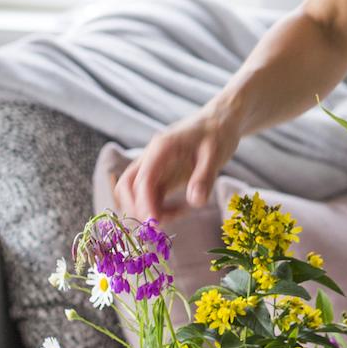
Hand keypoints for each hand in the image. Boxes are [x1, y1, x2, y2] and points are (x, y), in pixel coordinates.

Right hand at [114, 110, 238, 219]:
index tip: (156, 224)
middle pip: (126, 186)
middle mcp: (151, 158)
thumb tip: (195, 202)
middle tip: (160, 227)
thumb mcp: (216, 154)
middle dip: (137, 209)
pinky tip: (180, 210)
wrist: (220, 121)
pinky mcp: (161, 175)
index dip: (145, 204)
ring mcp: (153, 167)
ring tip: (178, 215)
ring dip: (147, 210)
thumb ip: (204, 177)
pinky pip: (149, 196)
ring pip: (134, 193)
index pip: (142, 180)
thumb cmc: (218, 133)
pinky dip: (158, 208)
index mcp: (161, 148)